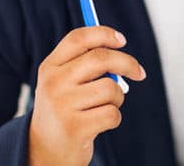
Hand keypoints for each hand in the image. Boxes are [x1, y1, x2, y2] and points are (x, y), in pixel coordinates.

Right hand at [28, 26, 145, 165]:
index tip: (122, 40)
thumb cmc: (64, 109)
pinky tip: (100, 123)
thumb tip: (120, 53)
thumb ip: (86, 64)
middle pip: (101, 58)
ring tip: (106, 106)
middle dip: (127, 63)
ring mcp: (62, 105)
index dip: (104, 34)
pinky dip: (114, 117)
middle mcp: (53, 83)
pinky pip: (112, 113)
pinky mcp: (75, 127)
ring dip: (118, 98)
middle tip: (139, 72)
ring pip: (111, 88)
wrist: (44, 150)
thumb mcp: (64, 82)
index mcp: (50, 67)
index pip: (78, 38)